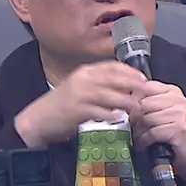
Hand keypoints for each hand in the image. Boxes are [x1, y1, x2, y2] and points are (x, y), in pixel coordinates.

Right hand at [14, 62, 146, 147]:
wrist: (40, 118)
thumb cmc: (63, 104)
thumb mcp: (81, 88)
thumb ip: (100, 85)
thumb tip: (124, 87)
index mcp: (85, 72)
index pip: (111, 66)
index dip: (129, 71)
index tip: (142, 78)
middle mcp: (83, 79)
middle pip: (113, 78)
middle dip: (131, 84)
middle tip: (145, 91)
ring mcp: (79, 94)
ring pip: (108, 95)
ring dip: (124, 101)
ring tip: (136, 107)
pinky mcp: (77, 110)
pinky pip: (98, 111)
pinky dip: (110, 115)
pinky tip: (118, 118)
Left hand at [129, 81, 185, 181]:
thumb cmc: (172, 131)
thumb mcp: (161, 111)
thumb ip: (147, 101)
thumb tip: (124, 99)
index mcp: (172, 91)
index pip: (145, 87)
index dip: (133, 101)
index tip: (130, 113)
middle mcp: (178, 99)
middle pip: (143, 104)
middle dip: (133, 119)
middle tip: (132, 128)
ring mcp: (180, 113)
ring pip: (146, 119)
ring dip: (138, 132)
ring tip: (138, 138)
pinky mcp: (179, 129)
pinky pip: (152, 133)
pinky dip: (144, 141)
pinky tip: (143, 145)